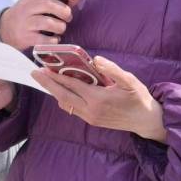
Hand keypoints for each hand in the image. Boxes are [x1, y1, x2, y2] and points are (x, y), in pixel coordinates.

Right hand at [0, 0, 77, 49]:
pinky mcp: (25, 37)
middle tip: (67, 17)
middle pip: (49, 4)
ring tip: (60, 29)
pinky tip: (54, 39)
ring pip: (47, 22)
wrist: (5, 29)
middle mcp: (26, 6)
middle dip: (64, 11)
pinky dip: (53, 40)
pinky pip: (44, 39)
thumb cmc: (27, 14)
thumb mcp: (39, 2)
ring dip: (60, 27)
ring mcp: (24, 22)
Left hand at [32, 56, 167, 142]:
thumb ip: (112, 69)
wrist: (145, 121)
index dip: (56, 76)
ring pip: (66, 103)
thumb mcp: (129, 81)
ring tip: (44, 79)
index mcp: (98, 99)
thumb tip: (96, 59)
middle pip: (63, 96)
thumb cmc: (138, 98)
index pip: (72, 85)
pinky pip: (72, 108)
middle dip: (47, 84)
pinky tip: (60, 90)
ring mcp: (90, 117)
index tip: (43, 68)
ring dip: (54, 91)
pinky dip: (64, 98)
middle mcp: (91, 110)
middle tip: (34, 73)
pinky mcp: (91, 121)